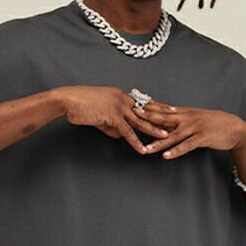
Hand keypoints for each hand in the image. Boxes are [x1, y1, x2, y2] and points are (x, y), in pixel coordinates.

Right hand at [56, 86, 175, 154]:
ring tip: (165, 137)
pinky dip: (136, 141)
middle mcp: (123, 99)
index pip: (143, 102)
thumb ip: (111, 126)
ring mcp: (118, 107)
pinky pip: (127, 132)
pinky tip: (142, 149)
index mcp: (121, 95)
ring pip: (140, 121)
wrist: (69, 100)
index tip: (169, 109)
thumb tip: (120, 136)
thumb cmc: (81, 105)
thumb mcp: (100, 115)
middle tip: (176, 119)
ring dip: (154, 130)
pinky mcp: (112, 116)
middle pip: (147, 109)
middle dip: (162, 115)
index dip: (157, 106)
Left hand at [134, 103, 245, 158]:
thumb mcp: (195, 118)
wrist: (234, 128)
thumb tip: (164, 119)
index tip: (134, 101)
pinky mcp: (202, 138)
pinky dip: (176, 151)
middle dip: (147, 117)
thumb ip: (179, 119)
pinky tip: (166, 156)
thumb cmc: (214, 124)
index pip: (162, 108)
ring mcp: (195, 128)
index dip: (148, 106)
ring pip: (172, 136)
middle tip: (132, 116)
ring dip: (158, 143)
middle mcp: (187, 118)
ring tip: (145, 149)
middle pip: (164, 118)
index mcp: (184, 112)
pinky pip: (186, 146)